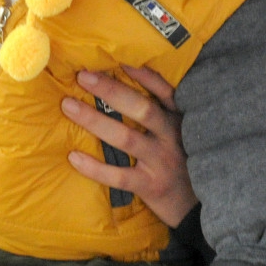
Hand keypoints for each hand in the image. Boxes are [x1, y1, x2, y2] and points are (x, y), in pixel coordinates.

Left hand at [60, 67, 196, 227]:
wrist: (197, 207)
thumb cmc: (181, 162)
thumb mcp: (180, 133)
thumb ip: (162, 112)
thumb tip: (126, 79)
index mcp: (178, 120)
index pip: (163, 91)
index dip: (142, 73)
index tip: (117, 58)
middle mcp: (171, 137)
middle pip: (141, 109)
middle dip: (111, 90)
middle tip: (83, 76)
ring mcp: (161, 162)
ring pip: (125, 138)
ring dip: (94, 120)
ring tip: (68, 106)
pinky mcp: (150, 185)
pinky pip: (119, 175)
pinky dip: (95, 167)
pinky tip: (73, 157)